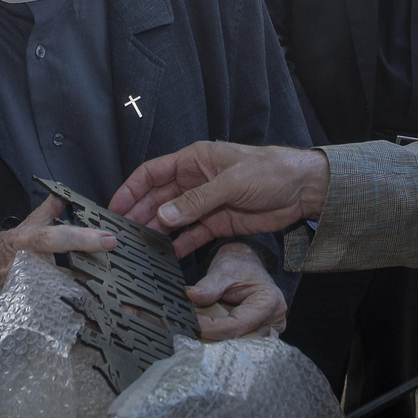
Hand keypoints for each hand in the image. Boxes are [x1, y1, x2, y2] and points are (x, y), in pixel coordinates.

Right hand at [0, 195, 114, 331]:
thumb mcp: (4, 234)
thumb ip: (36, 219)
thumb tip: (58, 198)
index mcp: (17, 247)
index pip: (53, 238)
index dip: (83, 238)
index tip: (110, 240)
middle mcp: (20, 274)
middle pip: (67, 278)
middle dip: (98, 285)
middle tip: (132, 294)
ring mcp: (17, 300)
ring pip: (61, 304)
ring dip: (90, 309)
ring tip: (124, 314)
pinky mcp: (15, 320)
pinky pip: (47, 324)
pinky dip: (70, 326)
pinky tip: (93, 332)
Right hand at [109, 141, 329, 257]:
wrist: (302, 189)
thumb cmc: (270, 172)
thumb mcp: (232, 182)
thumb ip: (197, 201)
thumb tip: (164, 217)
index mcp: (194, 160)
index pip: (152, 173)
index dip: (131, 190)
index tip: (114, 208)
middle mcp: (194, 181)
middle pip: (158, 198)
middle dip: (139, 215)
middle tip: (121, 235)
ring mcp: (206, 204)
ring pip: (172, 219)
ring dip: (156, 232)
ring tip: (137, 249)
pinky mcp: (218, 223)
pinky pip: (192, 235)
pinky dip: (179, 245)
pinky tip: (165, 257)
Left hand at [189, 243, 286, 340]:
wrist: (246, 265)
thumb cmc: (240, 266)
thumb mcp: (223, 271)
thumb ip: (209, 286)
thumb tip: (191, 296)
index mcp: (269, 302)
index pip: (237, 325)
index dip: (213, 328)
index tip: (193, 325)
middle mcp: (273, 320)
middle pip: (240, 339)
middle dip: (215, 339)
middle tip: (192, 332)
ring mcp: (268, 330)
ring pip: (240, 345)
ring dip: (218, 342)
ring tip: (199, 334)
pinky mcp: (259, 334)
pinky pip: (241, 343)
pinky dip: (224, 340)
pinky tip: (209, 336)